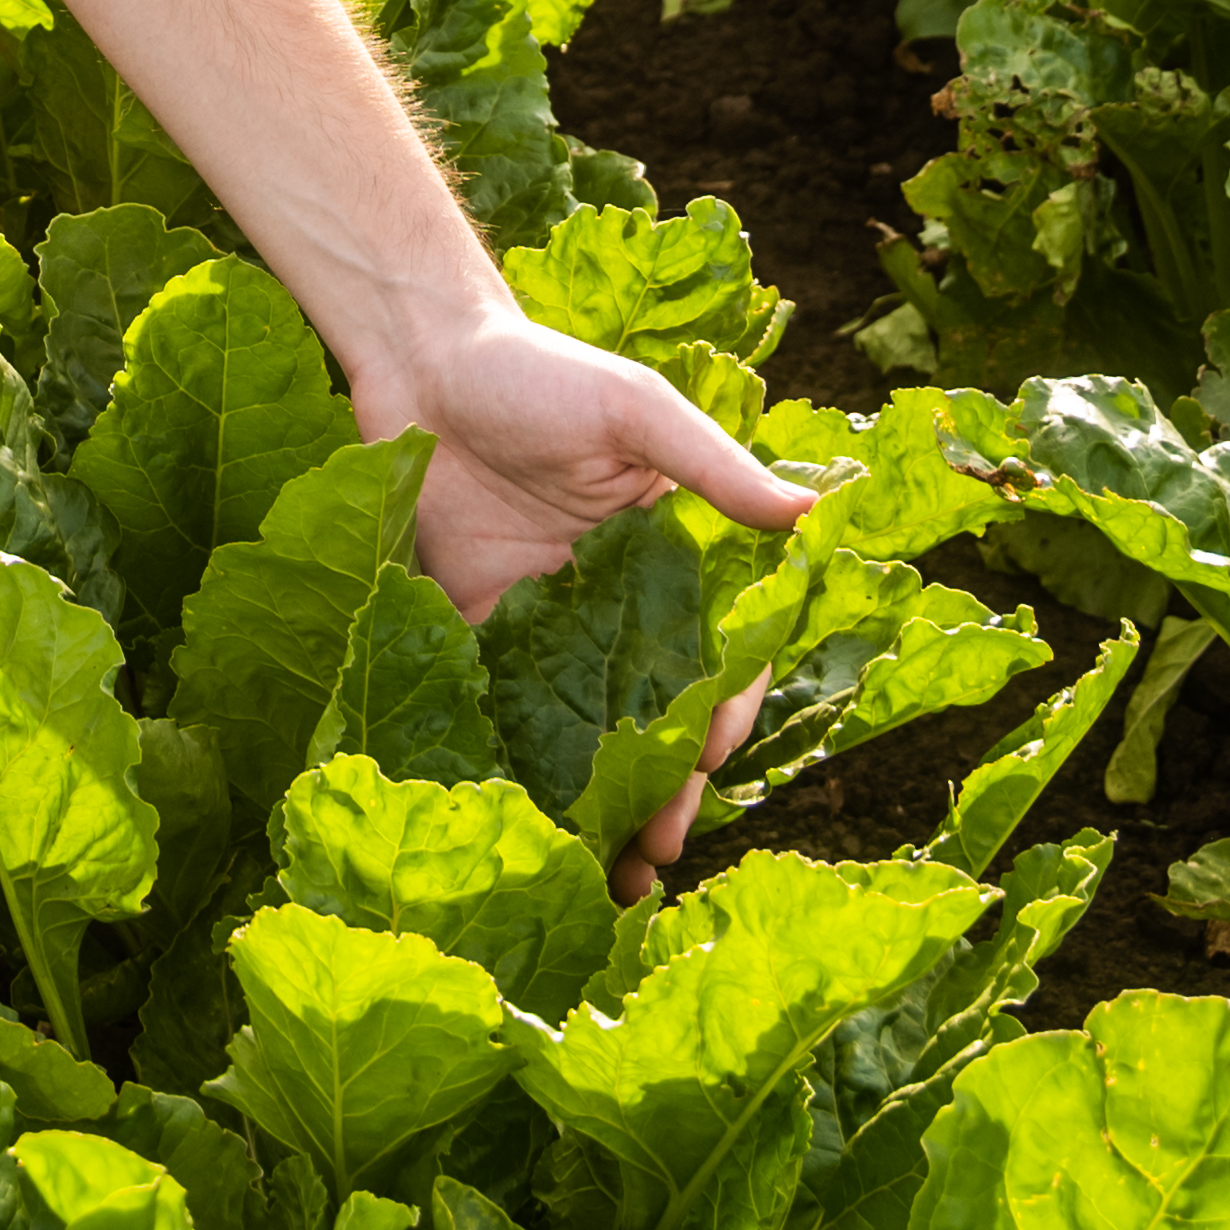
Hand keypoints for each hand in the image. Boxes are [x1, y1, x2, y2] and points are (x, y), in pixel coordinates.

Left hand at [371, 312, 813, 901]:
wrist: (418, 357)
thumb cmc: (538, 370)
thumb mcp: (635, 411)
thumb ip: (713, 467)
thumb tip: (811, 510)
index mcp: (668, 564)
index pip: (714, 659)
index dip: (718, 718)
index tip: (709, 765)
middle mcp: (612, 609)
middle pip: (649, 718)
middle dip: (663, 792)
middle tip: (657, 856)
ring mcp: (542, 627)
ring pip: (582, 734)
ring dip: (597, 802)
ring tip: (607, 873)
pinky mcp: (471, 629)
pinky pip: (498, 712)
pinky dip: (514, 769)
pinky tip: (521, 825)